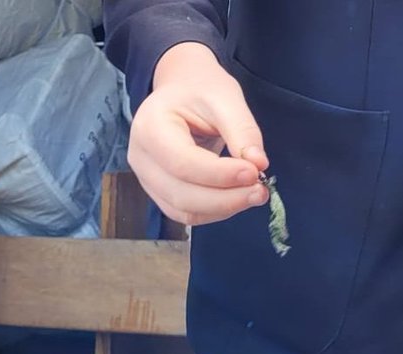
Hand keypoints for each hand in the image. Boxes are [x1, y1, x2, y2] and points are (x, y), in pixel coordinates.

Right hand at [131, 42, 268, 225]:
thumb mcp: (225, 98)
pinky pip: (187, 214)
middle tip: (261, 190)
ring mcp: (147, 180)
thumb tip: (259, 164)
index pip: (183, 163)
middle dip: (226, 199)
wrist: (181, 90)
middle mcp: (141, 158)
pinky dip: (216, 211)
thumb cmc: (200, 89)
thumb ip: (242, 130)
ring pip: (184, 211)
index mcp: (150, 127)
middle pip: (182, 195)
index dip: (220, 175)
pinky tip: (237, 197)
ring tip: (255, 194)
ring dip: (223, 208)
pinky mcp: (160, 193)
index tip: (255, 172)